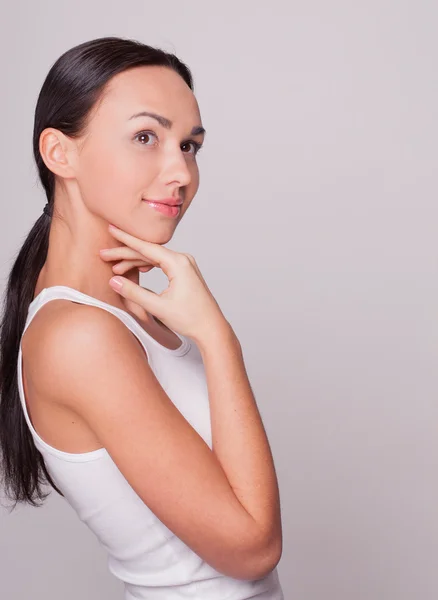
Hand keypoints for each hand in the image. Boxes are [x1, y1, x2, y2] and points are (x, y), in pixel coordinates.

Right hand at [99, 224, 230, 342]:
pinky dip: (147, 266)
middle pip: (148, 251)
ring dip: (135, 261)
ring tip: (115, 268)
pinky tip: (136, 269)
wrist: (211, 328)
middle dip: (125, 253)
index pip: (146, 247)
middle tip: (105, 255)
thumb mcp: (158, 307)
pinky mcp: (184, 272)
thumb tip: (114, 281)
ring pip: (154, 257)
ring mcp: (185, 265)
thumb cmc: (191, 318)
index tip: (112, 229)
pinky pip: (162, 263)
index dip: (126, 239)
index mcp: (178, 263)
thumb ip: (134, 293)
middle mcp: (183, 259)